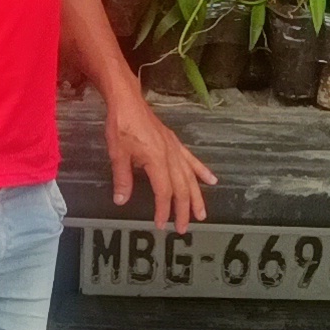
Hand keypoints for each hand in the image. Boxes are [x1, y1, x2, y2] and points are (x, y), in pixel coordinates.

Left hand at [103, 77, 217, 229]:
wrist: (127, 100)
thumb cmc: (121, 124)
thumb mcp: (117, 153)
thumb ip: (122, 178)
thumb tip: (121, 200)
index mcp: (157, 159)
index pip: (164, 191)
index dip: (164, 210)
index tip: (161, 224)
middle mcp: (170, 155)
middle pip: (182, 187)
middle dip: (184, 210)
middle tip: (184, 228)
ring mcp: (175, 148)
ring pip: (190, 177)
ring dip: (197, 196)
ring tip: (202, 214)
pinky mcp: (174, 143)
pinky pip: (191, 160)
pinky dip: (201, 171)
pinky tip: (211, 180)